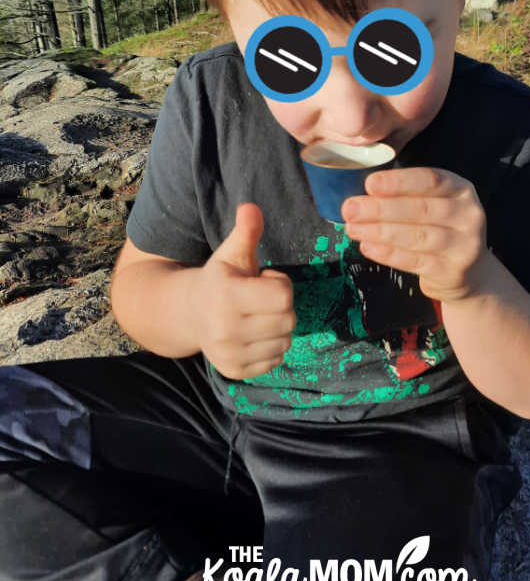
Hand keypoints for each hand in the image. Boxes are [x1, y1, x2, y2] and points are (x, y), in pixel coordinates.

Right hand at [193, 203, 295, 378]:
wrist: (189, 314)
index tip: (263, 280)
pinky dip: (271, 347)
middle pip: (288, 320)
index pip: (283, 295)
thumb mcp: (232, 252)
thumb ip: (246, 231)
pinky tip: (254, 334)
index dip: (279, 284)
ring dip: (278, 327)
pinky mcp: (235, 372)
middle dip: (281, 306)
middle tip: (259, 299)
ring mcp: (230, 355)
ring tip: (256, 316)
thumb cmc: (219, 279)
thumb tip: (251, 207)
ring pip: (285, 342)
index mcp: (227, 296)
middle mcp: (226, 330)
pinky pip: (276, 360)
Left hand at [341, 168, 487, 301]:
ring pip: (416, 236)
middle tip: (350, 208)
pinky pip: (414, 261)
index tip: (370, 184)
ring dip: (379, 231)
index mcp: (460, 190)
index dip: (399, 182)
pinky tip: (368, 246)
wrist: (471, 272)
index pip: (430, 180)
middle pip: (421, 209)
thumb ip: (406, 196)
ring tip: (353, 228)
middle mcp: (468, 215)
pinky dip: (388, 254)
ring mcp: (464, 245)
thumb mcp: (433, 204)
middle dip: (381, 208)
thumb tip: (363, 194)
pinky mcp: (452, 271)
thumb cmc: (441, 229)